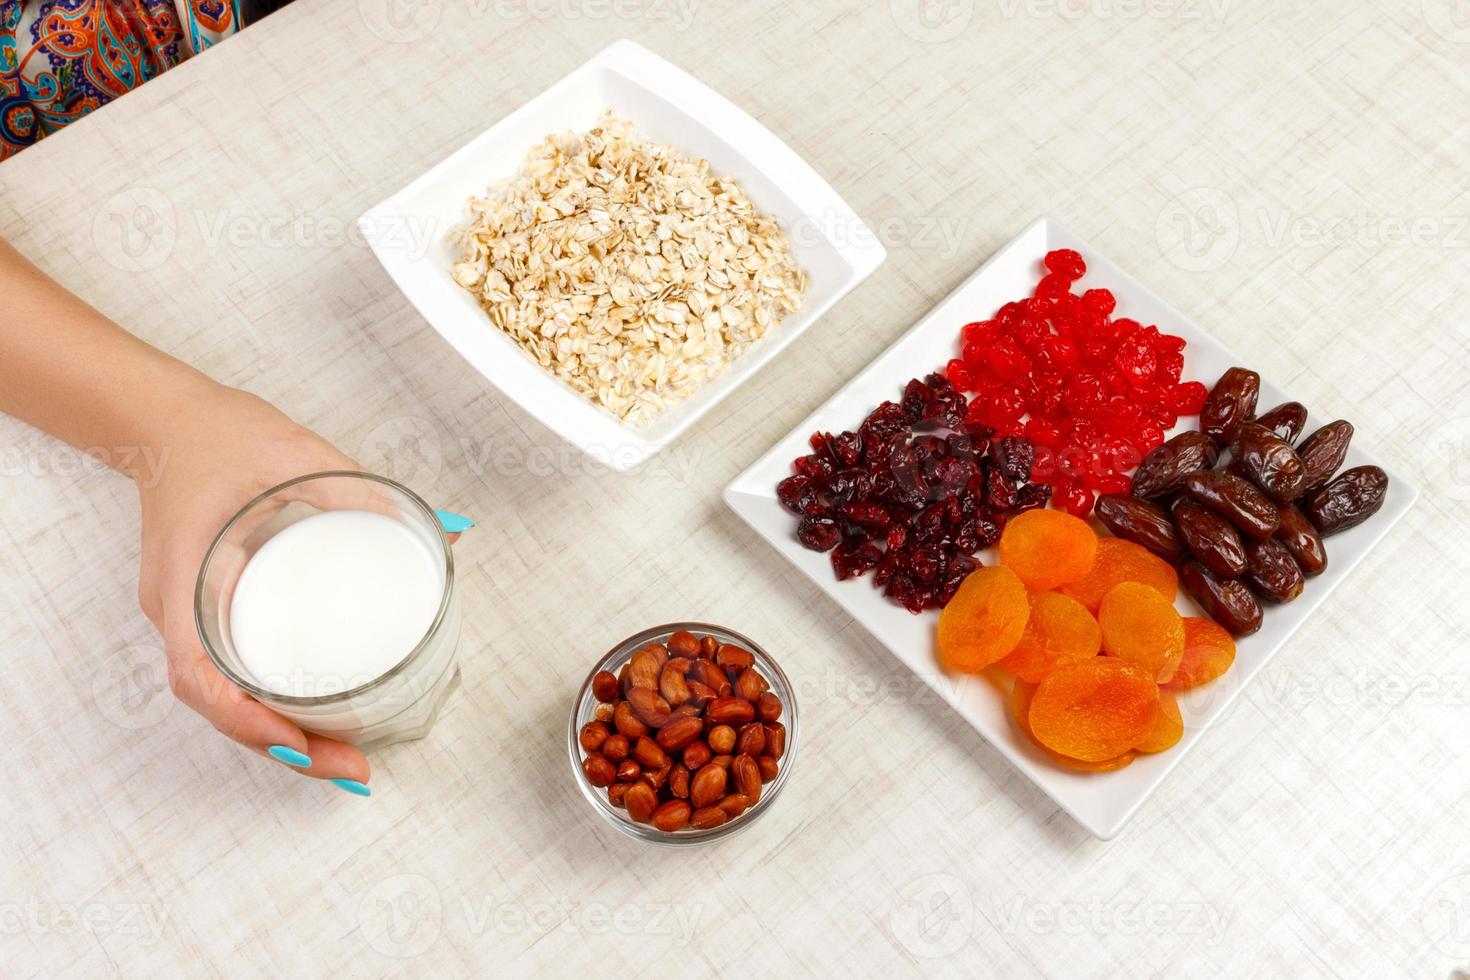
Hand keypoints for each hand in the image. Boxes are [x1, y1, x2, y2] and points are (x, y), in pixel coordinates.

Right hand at [135, 382, 388, 791]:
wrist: (169, 420)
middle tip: (353, 768)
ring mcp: (188, 616)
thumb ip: (366, 491)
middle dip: (284, 747)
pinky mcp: (206, 612)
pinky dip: (271, 707)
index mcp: (185, 580)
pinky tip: (316, 722)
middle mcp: (178, 611)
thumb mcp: (298, 455)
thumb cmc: (222, 436)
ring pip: (226, 700)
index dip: (248, 721)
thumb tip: (447, 534)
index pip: (198, 676)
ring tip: (344, 759)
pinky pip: (233, 674)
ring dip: (280, 736)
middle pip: (220, 706)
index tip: (301, 742)